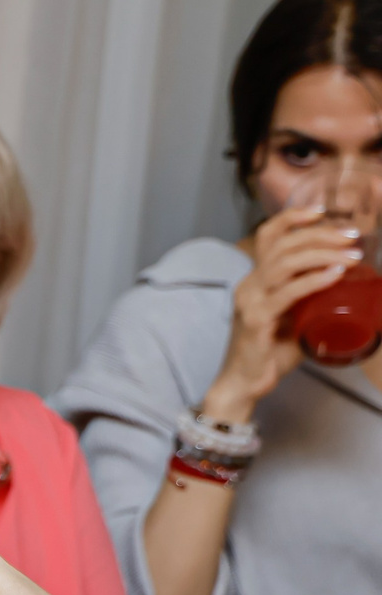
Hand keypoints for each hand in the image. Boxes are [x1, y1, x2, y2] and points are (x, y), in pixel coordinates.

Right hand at [207, 204, 354, 417]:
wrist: (244, 383)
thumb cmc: (269, 352)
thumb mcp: (292, 316)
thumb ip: (310, 298)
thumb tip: (349, 285)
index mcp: (255, 279)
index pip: (268, 236)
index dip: (292, 217)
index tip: (321, 211)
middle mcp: (249, 284)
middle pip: (283, 244)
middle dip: (321, 235)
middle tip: (351, 237)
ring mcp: (249, 300)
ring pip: (285, 263)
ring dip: (323, 254)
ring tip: (352, 256)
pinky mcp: (255, 319)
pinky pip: (287, 292)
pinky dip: (314, 280)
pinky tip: (335, 275)